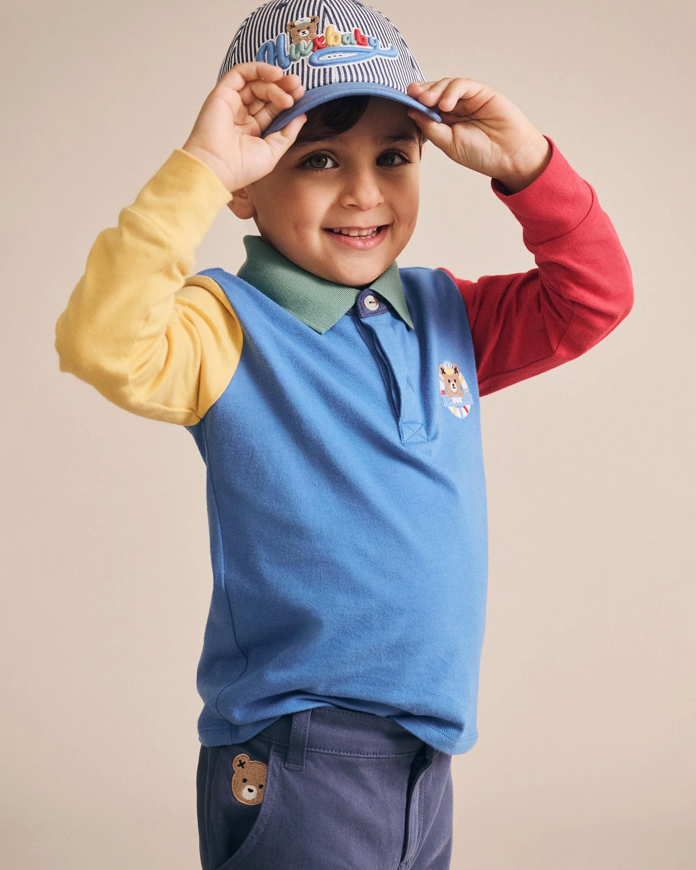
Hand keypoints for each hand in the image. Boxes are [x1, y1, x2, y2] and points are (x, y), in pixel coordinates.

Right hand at [182, 62, 306, 192]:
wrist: (217, 168)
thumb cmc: (240, 167)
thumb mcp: (272, 152)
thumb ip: (287, 134)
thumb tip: (302, 116)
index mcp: (252, 130)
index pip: (272, 109)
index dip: (287, 101)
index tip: (302, 98)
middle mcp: (241, 115)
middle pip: (265, 93)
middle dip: (284, 88)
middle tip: (299, 87)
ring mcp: (232, 103)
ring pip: (256, 83)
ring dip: (276, 82)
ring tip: (291, 87)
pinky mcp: (222, 93)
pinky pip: (241, 73)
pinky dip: (259, 69)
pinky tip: (276, 74)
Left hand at [406, 78, 550, 192]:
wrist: (509, 156)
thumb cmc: (480, 154)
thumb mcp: (448, 144)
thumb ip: (430, 128)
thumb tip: (411, 111)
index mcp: (444, 121)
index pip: (425, 106)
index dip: (415, 102)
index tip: (405, 101)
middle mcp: (454, 108)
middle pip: (433, 92)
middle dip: (422, 93)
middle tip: (414, 96)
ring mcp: (467, 99)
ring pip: (445, 86)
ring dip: (434, 91)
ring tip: (429, 102)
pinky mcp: (481, 92)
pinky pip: (462, 85)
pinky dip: (451, 91)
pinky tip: (446, 104)